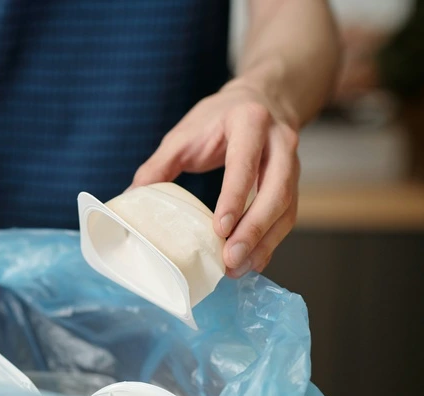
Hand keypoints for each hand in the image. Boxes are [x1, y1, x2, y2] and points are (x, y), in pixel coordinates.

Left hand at [132, 81, 300, 277]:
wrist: (263, 99)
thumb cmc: (218, 118)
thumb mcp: (184, 134)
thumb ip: (158, 165)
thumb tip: (129, 199)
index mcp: (249, 122)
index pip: (245, 164)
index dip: (234, 198)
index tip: (219, 229)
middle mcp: (279, 142)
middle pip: (275, 191)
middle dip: (254, 229)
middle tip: (230, 258)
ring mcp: (292, 164)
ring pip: (286, 208)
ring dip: (264, 242)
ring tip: (238, 268)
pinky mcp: (294, 183)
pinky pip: (287, 216)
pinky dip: (270, 242)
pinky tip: (252, 261)